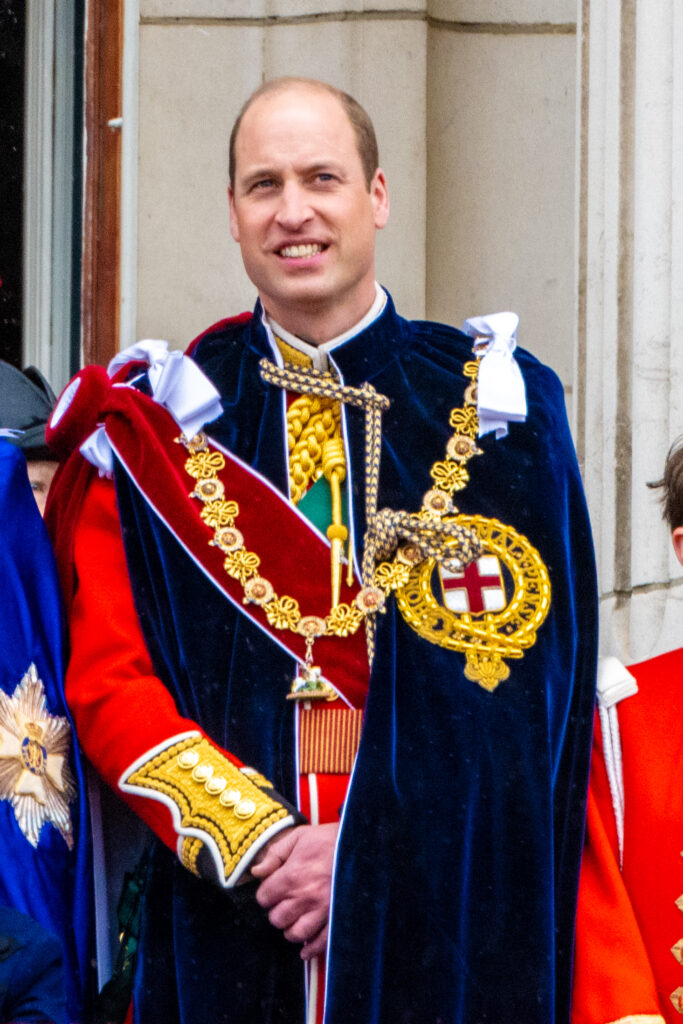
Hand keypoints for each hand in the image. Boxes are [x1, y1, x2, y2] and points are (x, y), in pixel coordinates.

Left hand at [251, 822, 338, 958]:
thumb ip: (274, 854)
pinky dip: (310, 950)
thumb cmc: (328, 840)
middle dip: (277, 911)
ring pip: (295, 934)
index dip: (266, 894)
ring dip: (291, 928)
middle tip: (285, 903)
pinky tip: (305, 949)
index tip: (272, 890)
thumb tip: (256, 871)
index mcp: (292, 875)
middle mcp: (305, 896)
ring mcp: (322, 910)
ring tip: (296, 918)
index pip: (264, 898)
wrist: (360, 843)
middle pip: (277, 919)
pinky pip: (320, 943)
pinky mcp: (337, 918)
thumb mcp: (298, 837)